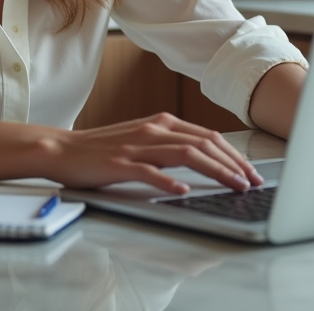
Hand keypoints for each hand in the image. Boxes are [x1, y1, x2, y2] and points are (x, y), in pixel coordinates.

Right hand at [43, 113, 263, 193]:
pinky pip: (149, 171)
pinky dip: (169, 181)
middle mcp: (153, 129)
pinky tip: (183, 191)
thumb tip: (206, 162)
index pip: (208, 136)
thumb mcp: (143, 141)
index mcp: (162, 122)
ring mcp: (137, 146)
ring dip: (215, 171)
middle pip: (204, 143)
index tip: (251, 172)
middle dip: (234, 163)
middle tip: (252, 182)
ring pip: (186, 154)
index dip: (234, 154)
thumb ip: (171, 146)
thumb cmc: (103, 150)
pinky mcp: (119, 163)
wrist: (61, 149)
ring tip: (233, 186)